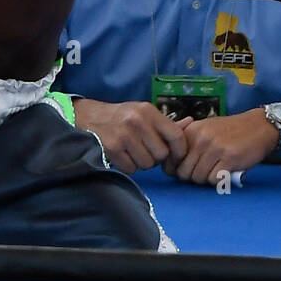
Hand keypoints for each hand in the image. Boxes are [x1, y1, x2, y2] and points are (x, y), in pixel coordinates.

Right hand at [73, 98, 191, 174]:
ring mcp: (124, 136)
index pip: (176, 135)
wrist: (89, 117)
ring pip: (147, 164)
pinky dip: (128, 166)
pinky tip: (123, 155)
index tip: (176, 155)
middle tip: (147, 150)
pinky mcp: (112, 149)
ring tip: (133, 151)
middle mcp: (137, 122)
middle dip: (156, 157)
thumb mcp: (144, 113)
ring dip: (142, 163)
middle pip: (162, 154)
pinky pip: (131, 169)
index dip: (180, 150)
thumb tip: (191, 123)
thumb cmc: (122, 117)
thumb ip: (167, 123)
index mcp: (148, 111)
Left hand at [168, 109, 277, 184]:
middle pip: (184, 172)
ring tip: (216, 171)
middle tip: (205, 172)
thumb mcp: (206, 128)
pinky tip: (226, 171)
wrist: (260, 126)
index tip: (186, 170)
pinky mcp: (229, 159)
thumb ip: (189, 142)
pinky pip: (214, 180)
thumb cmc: (233, 131)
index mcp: (192, 131)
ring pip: (198, 178)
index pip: (171, 159)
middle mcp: (201, 138)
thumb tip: (172, 165)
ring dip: (207, 179)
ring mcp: (215, 148)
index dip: (176, 170)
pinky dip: (219, 180)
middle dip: (192, 177)